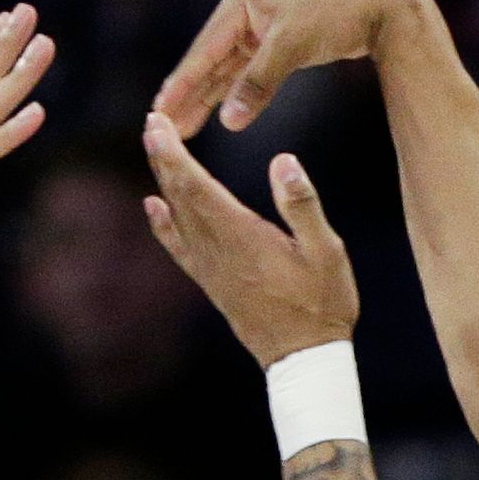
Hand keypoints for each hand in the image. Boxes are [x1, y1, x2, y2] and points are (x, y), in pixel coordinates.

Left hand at [140, 116, 359, 364]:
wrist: (302, 359)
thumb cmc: (322, 304)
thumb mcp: (327, 252)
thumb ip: (303, 205)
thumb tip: (284, 160)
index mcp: (242, 237)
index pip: (197, 188)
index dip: (174, 155)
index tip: (156, 125)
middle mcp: (217, 251)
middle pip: (180, 196)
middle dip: (163, 156)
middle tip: (151, 121)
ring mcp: (210, 268)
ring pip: (177, 216)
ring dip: (163, 180)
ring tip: (154, 147)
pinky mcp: (211, 282)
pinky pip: (179, 247)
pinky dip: (162, 224)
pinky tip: (153, 206)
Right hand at [151, 0, 428, 138]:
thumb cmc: (337, 10)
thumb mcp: (293, 44)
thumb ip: (258, 83)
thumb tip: (229, 121)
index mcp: (241, 3)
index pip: (203, 51)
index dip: (181, 83)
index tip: (158, 111)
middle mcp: (246, 13)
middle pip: (210, 62)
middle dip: (189, 96)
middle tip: (165, 128)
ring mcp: (263, 28)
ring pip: (228, 70)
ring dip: (208, 98)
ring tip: (184, 127)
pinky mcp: (281, 43)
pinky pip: (249, 72)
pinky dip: (236, 92)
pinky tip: (220, 111)